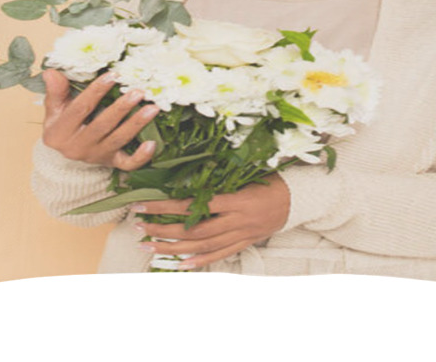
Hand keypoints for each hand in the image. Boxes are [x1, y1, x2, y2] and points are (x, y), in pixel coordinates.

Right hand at [41, 68, 159, 168]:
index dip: (96, 91)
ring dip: (136, 124)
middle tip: (138, 92)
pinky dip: (141, 157)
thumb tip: (51, 71)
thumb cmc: (63, 122)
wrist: (68, 151)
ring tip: (152, 108)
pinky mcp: (111, 163)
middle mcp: (77, 147)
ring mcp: (96, 156)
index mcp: (60, 133)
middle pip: (102, 126)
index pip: (80, 109)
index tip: (114, 75)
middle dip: (121, 108)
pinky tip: (153, 144)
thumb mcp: (55, 108)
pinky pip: (127, 164)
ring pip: (118, 140)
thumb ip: (55, 91)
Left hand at [132, 173, 290, 269]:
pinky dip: (198, 262)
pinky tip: (179, 264)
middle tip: (138, 225)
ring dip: (172, 247)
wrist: (297, 198)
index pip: (194, 205)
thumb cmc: (269, 178)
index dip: (166, 206)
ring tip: (148, 245)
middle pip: (194, 230)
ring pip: (202, 246)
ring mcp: (240, 235)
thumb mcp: (246, 171)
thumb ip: (220, 176)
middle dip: (162, 229)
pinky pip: (219, 256)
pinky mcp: (244, 243)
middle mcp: (237, 221)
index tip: (144, 203)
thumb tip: (187, 172)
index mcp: (236, 199)